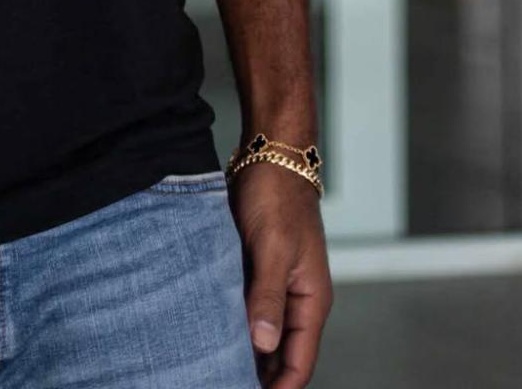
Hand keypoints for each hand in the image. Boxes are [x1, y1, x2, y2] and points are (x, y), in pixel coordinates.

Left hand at [230, 166, 331, 387]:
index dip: (280, 387)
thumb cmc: (276, 197)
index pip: (300, 361)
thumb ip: (268, 296)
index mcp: (311, 299)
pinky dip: (233, 321)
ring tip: (212, 367)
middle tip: (220, 382)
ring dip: (244, 349)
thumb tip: (263, 344)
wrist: (269, 155)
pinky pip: (247, 306)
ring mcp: (277, 284)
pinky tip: (210, 331)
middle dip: (259, 375)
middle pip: (281, 353)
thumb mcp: (273, 248)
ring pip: (262, 331)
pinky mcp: (257, 268)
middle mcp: (296, 298)